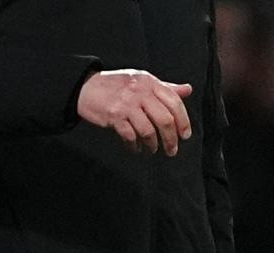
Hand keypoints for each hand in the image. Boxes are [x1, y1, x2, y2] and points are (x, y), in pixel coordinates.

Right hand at [76, 69, 192, 155]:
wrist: (86, 87)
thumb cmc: (116, 86)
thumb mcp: (143, 81)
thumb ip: (165, 87)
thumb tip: (187, 90)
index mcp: (150, 82)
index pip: (174, 102)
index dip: (183, 121)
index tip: (185, 135)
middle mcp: (140, 92)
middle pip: (165, 119)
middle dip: (171, 139)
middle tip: (172, 150)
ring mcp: (127, 104)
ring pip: (148, 130)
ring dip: (153, 145)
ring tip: (152, 149)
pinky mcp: (114, 116)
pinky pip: (130, 136)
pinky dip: (135, 146)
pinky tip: (136, 149)